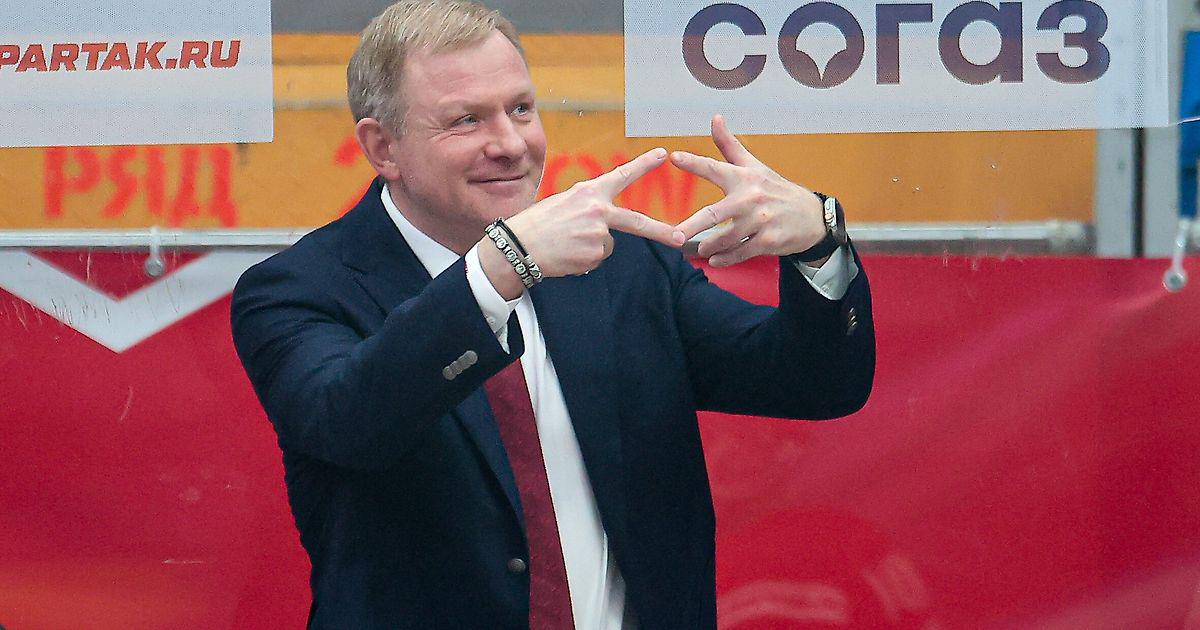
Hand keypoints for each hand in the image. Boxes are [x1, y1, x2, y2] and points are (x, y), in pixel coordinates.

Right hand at [479, 148, 685, 297]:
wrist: (519, 246)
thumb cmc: (537, 224)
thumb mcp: (563, 203)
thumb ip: (588, 206)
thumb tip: (603, 224)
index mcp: (590, 192)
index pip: (622, 175)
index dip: (644, 164)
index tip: (664, 154)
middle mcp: (598, 211)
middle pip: (637, 222)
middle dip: (661, 231)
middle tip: (679, 237)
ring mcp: (598, 234)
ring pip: (608, 245)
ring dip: (592, 247)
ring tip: (567, 244)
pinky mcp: (594, 255)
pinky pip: (597, 259)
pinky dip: (584, 260)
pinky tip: (567, 254)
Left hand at [671, 115, 826, 266]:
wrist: (811, 216)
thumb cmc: (775, 189)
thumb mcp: (754, 166)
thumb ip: (729, 145)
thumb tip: (715, 118)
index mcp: (744, 177)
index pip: (715, 167)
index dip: (694, 162)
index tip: (674, 157)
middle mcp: (751, 198)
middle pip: (714, 214)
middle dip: (692, 226)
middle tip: (674, 236)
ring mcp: (760, 220)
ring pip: (726, 238)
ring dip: (710, 246)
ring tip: (700, 249)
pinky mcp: (769, 241)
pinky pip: (741, 252)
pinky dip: (726, 258)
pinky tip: (715, 261)